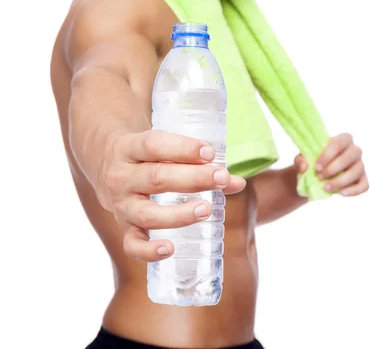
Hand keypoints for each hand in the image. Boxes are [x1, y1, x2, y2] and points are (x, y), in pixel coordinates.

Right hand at [98, 130, 245, 261]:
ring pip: (147, 213)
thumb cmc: (148, 155)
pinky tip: (169, 249)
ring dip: (179, 214)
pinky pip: (132, 244)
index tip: (210, 152)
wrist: (105, 164)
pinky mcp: (123, 228)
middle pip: (157, 177)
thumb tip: (238, 182)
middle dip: (193, 179)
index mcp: (129, 148)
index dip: (183, 148)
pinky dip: (149, 251)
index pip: (154, 145)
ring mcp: (121, 205)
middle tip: (222, 178)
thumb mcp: (164, 148)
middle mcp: (121, 177)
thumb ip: (199, 162)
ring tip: (207, 209)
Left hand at [295, 133, 368, 196]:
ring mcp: (360, 165)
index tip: (316, 166)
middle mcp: (354, 150)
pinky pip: (364, 185)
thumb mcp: (302, 159)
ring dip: (341, 181)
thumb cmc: (312, 162)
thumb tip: (304, 167)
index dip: (329, 154)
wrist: (315, 177)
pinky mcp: (362, 180)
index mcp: (343, 140)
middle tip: (319, 177)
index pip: (341, 142)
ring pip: (357, 171)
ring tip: (326, 188)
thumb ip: (300, 160)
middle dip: (335, 167)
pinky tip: (341, 193)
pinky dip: (354, 190)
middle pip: (352, 154)